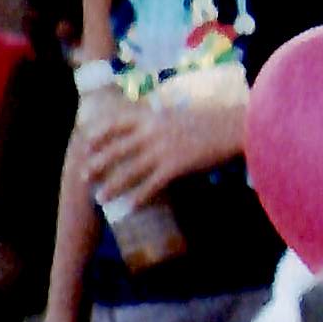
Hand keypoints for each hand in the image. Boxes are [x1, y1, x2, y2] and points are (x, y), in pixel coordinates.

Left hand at [85, 92, 239, 210]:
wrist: (237, 126)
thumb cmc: (216, 120)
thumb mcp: (183, 114)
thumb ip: (165, 121)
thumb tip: (157, 128)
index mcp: (153, 116)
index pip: (116, 122)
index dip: (99, 134)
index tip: (86, 142)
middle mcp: (152, 132)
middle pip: (116, 150)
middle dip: (97, 164)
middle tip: (85, 175)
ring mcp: (162, 150)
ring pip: (129, 171)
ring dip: (112, 186)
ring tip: (100, 197)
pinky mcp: (176, 166)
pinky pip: (151, 186)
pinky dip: (139, 198)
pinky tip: (130, 208)